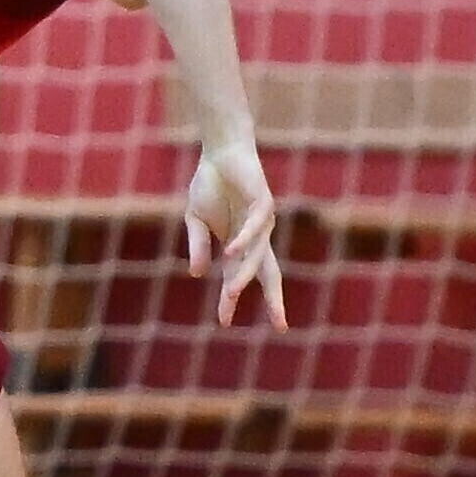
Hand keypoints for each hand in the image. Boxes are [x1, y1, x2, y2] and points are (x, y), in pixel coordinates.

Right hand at [185, 138, 287, 326]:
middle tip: (280, 325)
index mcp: (241, 244)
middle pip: (268, 273)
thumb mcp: (195, 220)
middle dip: (273, 299)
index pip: (238, 277)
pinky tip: (230, 252)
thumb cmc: (210, 183)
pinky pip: (254, 226)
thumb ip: (197, 246)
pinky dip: (243, 240)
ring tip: (229, 294)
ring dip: (243, 275)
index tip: (223, 323)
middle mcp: (257, 236)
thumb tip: (198, 274)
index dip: (230, 300)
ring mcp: (262, 221)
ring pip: (257, 255)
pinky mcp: (262, 202)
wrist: (219, 150)